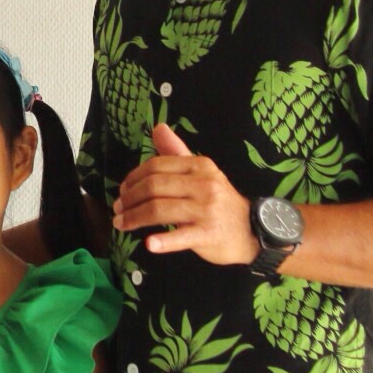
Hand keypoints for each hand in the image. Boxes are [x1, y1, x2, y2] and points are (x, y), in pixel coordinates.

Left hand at [113, 123, 260, 265]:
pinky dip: (164, 241)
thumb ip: (177, 152)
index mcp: (199, 166)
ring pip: (160, 210)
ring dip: (135, 218)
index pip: (157, 166)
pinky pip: (181, 236)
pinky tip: (149, 244)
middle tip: (118, 209)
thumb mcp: (202, 172)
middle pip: (154, 187)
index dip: (133, 178)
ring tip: (121, 224)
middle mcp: (204, 184)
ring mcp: (206, 210)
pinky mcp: (209, 234)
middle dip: (130, 199)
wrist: (254, 231)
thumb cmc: (220, 201)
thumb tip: (158, 128)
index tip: (123, 190)